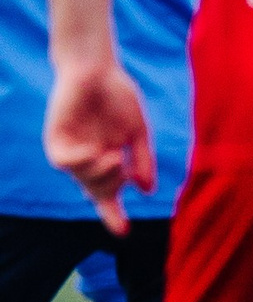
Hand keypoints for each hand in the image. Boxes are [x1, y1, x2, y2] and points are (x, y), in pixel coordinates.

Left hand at [43, 61, 153, 233]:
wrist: (96, 68)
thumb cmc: (118, 96)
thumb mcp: (138, 131)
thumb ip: (142, 159)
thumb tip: (147, 190)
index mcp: (108, 159)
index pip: (109, 194)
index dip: (114, 214)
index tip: (123, 232)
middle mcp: (88, 160)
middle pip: (97, 190)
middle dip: (110, 189)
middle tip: (121, 167)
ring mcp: (72, 150)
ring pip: (81, 179)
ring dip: (99, 176)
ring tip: (113, 159)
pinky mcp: (57, 140)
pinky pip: (64, 162)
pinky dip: (81, 164)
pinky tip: (94, 153)